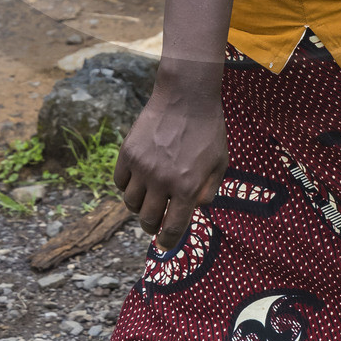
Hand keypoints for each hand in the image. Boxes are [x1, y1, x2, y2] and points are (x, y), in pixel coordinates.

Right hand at [114, 66, 228, 250]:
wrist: (186, 97)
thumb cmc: (208, 130)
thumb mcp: (220, 163)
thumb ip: (208, 191)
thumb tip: (193, 209)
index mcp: (186, 187)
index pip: (171, 228)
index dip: (167, 241)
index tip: (164, 244)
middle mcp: (161, 181)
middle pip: (147, 219)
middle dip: (152, 226)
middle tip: (155, 223)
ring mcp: (142, 167)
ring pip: (130, 203)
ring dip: (139, 206)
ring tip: (148, 198)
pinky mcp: (128, 153)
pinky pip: (120, 182)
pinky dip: (127, 187)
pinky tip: (138, 180)